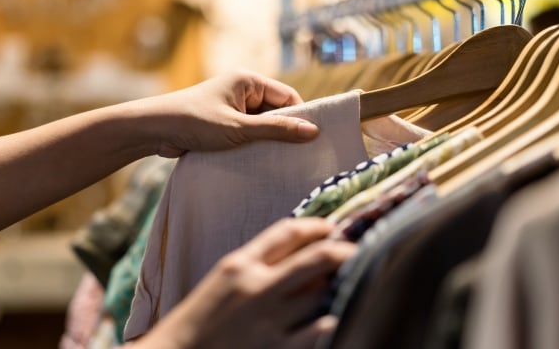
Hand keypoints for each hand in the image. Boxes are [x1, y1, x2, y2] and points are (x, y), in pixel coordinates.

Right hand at [135, 218, 356, 348]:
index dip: (316, 226)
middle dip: (345, 251)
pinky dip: (334, 322)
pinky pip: (322, 331)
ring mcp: (270, 321)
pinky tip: (339, 319)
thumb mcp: (222, 283)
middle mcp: (257, 288)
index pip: (287, 232)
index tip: (331, 228)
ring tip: (351, 286)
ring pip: (325, 293)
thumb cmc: (199, 323)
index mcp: (239, 265)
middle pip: (318, 257)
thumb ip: (257, 266)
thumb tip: (303, 257)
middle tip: (358, 252)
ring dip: (341, 288)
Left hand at [140, 70, 318, 156]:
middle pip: (277, 112)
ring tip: (278, 161)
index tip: (312, 140)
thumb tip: (313, 131)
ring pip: (262, 126)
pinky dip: (253, 146)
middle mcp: (242, 90)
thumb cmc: (194, 122)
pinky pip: (248, 134)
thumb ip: (276, 130)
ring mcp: (233, 107)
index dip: (300, 117)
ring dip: (266, 142)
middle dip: (283, 132)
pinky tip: (259, 162)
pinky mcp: (223, 123)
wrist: (153, 130)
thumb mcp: (239, 128)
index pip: (288, 97)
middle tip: (298, 155)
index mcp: (249, 81)